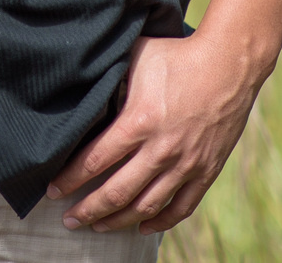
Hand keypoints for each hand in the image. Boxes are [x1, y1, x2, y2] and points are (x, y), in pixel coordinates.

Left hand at [44, 32, 265, 233]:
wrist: (229, 64)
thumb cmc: (176, 55)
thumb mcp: (135, 59)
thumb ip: (108, 78)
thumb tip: (79, 86)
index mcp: (139, 122)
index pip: (95, 161)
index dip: (70, 180)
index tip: (52, 190)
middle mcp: (161, 149)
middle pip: (117, 192)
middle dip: (87, 210)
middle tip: (68, 220)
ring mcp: (186, 163)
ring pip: (146, 205)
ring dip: (119, 221)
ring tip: (98, 226)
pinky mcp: (207, 170)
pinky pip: (182, 206)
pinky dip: (161, 221)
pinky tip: (143, 227)